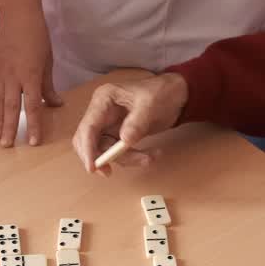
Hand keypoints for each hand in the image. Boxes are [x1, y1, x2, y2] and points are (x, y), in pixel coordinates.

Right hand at [0, 11, 61, 147]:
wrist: (17, 16)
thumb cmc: (37, 38)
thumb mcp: (47, 62)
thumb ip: (49, 87)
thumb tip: (56, 105)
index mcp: (30, 75)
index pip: (33, 105)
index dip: (34, 125)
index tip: (34, 141)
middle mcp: (13, 77)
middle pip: (10, 107)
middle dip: (9, 128)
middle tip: (7, 146)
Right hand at [72, 73, 188, 175]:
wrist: (177, 95)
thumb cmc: (162, 93)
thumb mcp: (150, 105)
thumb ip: (137, 123)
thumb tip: (124, 140)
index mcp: (104, 99)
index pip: (88, 127)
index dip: (87, 148)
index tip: (93, 167)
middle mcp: (102, 112)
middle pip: (89, 141)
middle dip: (99, 157)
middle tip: (108, 172)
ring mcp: (110, 124)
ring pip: (106, 150)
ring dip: (125, 159)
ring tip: (149, 157)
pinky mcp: (119, 134)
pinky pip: (118, 152)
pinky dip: (132, 158)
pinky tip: (150, 155)